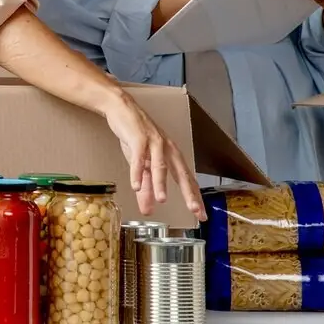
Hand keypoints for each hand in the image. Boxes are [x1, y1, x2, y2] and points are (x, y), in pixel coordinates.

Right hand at [103, 92, 205, 219]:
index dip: (195, 197)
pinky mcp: (138, 138)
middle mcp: (167, 149)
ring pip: (160, 165)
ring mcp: (154, 142)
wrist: (122, 109)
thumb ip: (146, 188)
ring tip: (161, 200)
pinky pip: (139, 157)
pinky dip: (137, 172)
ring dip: (161, 183)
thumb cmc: (135, 135)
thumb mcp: (141, 164)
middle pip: (181, 173)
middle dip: (189, 193)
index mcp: (172, 155)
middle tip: (194, 210)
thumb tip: (148, 210)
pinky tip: (135, 185)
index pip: (187, 180)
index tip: (201, 215)